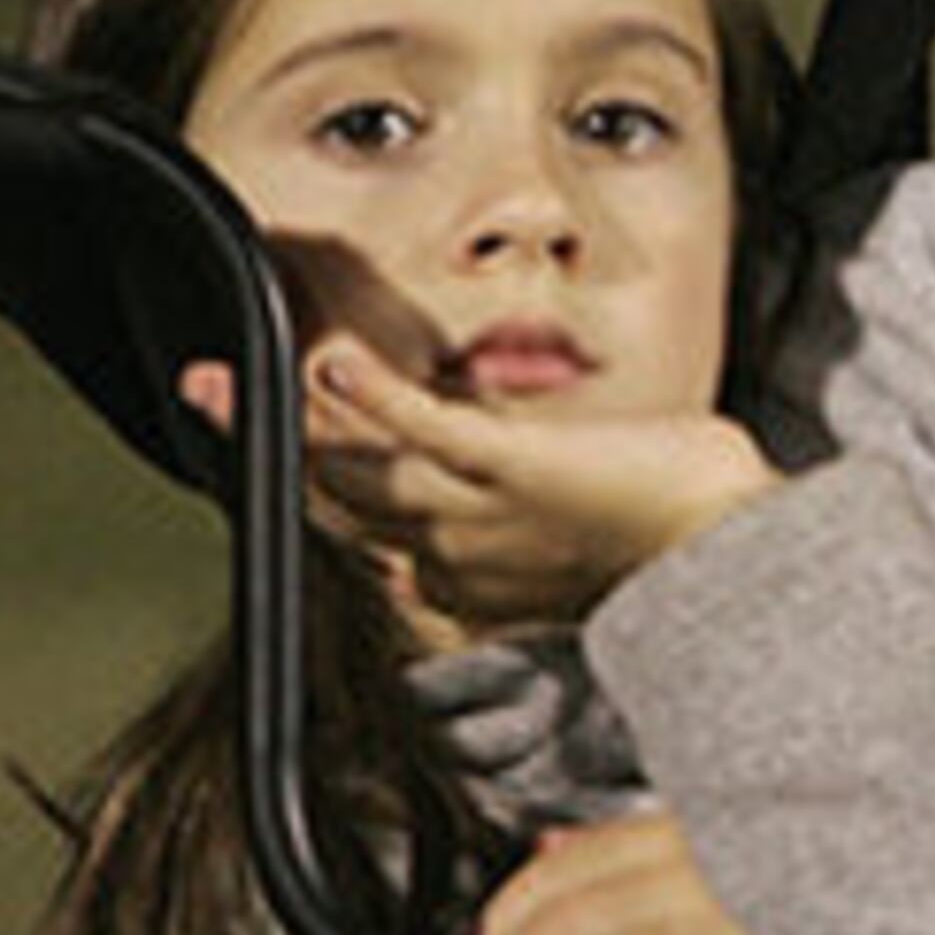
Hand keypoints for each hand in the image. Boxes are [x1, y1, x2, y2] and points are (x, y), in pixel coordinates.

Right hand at [179, 344, 780, 636]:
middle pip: (332, 498)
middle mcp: (457, 548)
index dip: (305, 484)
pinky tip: (328, 362)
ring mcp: (480, 511)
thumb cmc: (674, 532)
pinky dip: (373, 395)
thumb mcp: (573, 526)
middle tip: (202, 393)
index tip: (264, 443)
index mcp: (465, 572)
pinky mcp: (515, 467)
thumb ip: (518, 502)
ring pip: (353, 471)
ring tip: (220, 379)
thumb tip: (497, 467)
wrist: (732, 547)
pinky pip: (425, 430)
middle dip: (257, 445)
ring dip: (281, 420)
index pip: (362, 528)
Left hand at [471, 813, 815, 934]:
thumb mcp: (698, 827)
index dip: (492, 923)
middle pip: (567, 926)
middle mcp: (686, 875)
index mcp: (665, 835)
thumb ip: (619, 843)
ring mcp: (727, 925)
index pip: (552, 877)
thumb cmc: (784, 853)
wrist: (885, 857)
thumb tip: (545, 852)